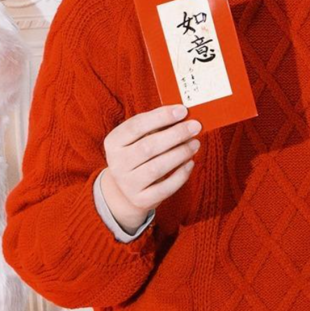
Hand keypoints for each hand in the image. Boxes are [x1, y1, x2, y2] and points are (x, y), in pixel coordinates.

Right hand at [100, 104, 200, 233]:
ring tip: (195, 143)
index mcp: (114, 142)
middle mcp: (117, 164)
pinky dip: (180, 175)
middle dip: (175, 134)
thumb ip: (157, 126)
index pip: (136, 126)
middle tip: (195, 126)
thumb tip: (185, 116)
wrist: (126, 189)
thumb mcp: (140, 138)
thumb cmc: (139, 154)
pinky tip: (190, 163)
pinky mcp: (141, 200)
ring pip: (157, 168)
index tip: (183, 110)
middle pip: (148, 147)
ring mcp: (128, 184)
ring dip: (180, 153)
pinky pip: (164, 188)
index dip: (161, 117)